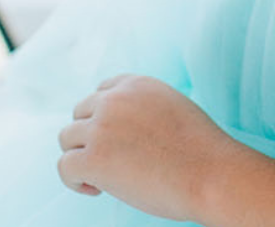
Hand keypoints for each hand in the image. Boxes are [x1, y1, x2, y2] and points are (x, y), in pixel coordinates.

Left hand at [57, 74, 230, 220]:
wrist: (209, 173)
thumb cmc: (199, 151)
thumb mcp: (173, 109)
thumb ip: (145, 108)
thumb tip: (125, 129)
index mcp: (137, 83)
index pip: (103, 90)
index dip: (103, 116)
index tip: (115, 139)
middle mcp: (115, 99)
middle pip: (80, 113)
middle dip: (90, 137)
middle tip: (111, 162)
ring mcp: (101, 127)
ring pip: (67, 138)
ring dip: (81, 157)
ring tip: (102, 177)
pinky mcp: (93, 157)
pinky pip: (65, 165)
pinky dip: (75, 180)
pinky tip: (97, 189)